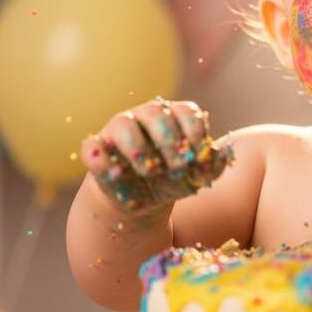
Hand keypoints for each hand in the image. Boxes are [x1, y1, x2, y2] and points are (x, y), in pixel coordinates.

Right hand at [79, 97, 233, 215]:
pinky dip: (98, 158)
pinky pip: (91, 147)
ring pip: (123, 125)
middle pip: (157, 114)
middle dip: (170, 142)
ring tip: (150, 172)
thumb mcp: (196, 176)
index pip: (188, 112)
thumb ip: (213, 165)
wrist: (143, 200)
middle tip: (178, 168)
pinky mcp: (96, 148)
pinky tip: (114, 174)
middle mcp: (146, 116)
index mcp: (175, 116)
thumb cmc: (174, 179)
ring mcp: (119, 129)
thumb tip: (219, 154)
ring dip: (138, 149)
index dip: (196, 134)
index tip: (199, 159)